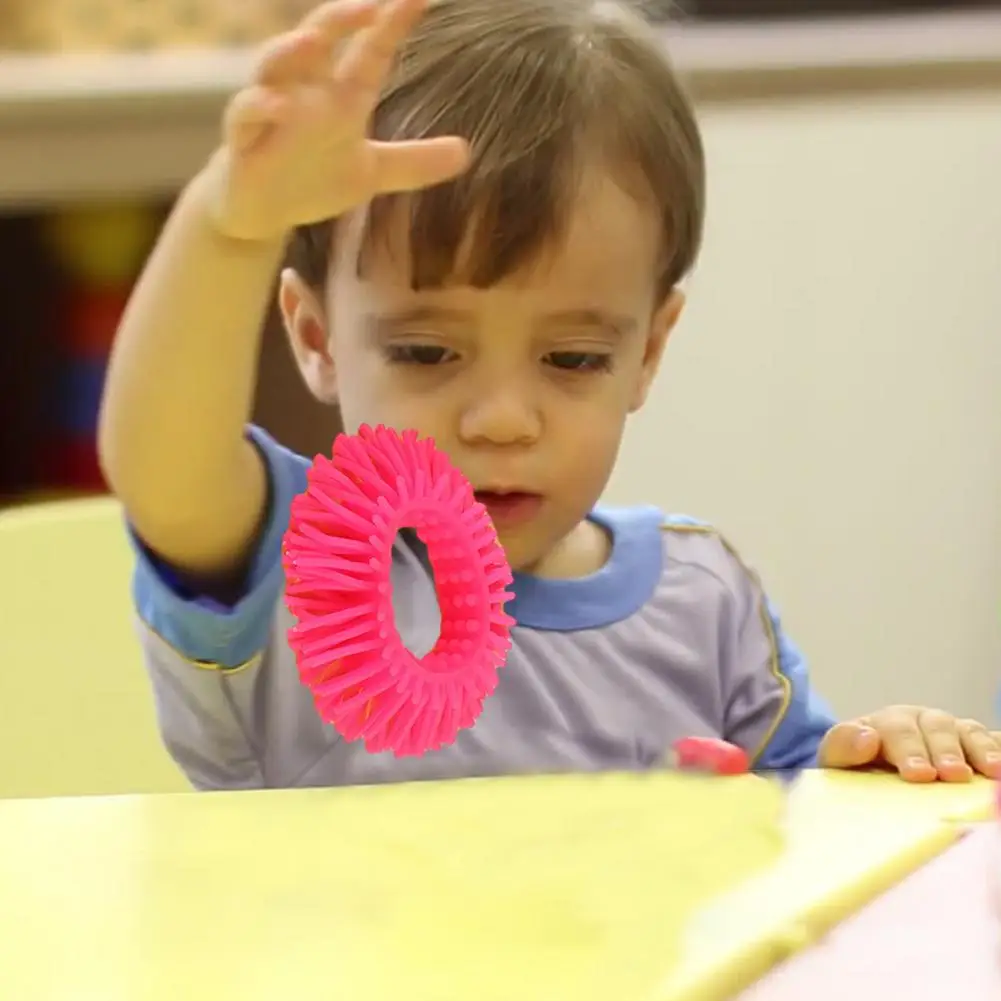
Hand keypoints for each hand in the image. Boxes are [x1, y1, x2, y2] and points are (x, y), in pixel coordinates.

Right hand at [206, 0, 469, 240]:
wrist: (262, 213)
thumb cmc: (312, 179)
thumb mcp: (371, 173)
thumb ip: (414, 162)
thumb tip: (466, 153)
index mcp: (341, 95)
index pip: (372, 50)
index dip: (395, 24)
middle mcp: (306, 92)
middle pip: (320, 40)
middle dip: (341, 19)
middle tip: (370, 6)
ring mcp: (271, 110)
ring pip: (274, 66)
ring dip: (289, 51)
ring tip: (311, 43)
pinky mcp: (243, 139)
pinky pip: (245, 114)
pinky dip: (259, 107)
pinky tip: (278, 107)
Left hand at [818, 705, 1000, 782]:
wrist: (872, 770)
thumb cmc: (857, 767)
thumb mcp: (838, 759)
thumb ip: (842, 748)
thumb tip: (866, 739)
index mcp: (886, 722)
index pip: (896, 730)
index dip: (908, 750)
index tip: (918, 774)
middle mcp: (921, 721)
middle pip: (935, 728)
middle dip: (944, 751)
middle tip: (952, 775)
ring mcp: (950, 732)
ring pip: (967, 731)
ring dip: (980, 749)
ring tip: (991, 771)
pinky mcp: (973, 745)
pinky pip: (991, 742)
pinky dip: (998, 750)